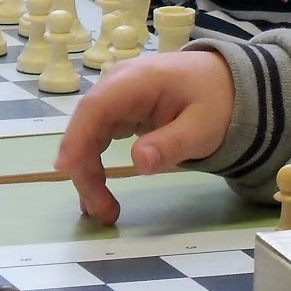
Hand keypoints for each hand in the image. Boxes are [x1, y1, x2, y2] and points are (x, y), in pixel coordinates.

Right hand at [52, 50, 234, 224]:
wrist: (225, 83)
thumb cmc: (215, 101)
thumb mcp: (203, 127)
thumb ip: (171, 144)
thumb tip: (139, 164)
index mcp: (137, 80)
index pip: (96, 107)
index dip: (76, 137)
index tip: (65, 169)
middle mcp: (118, 84)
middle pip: (87, 124)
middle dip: (85, 169)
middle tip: (100, 210)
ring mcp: (116, 96)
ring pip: (88, 134)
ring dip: (88, 172)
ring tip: (104, 211)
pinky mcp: (119, 110)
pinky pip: (98, 137)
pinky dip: (95, 165)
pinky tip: (96, 193)